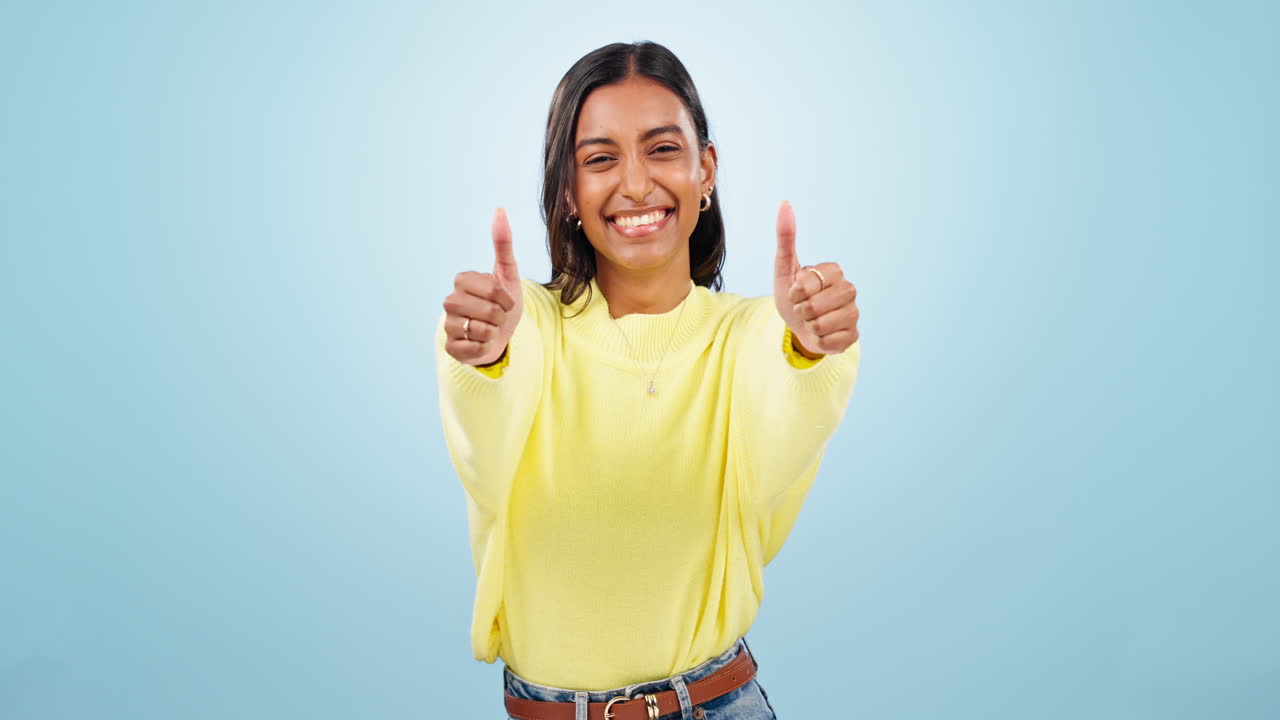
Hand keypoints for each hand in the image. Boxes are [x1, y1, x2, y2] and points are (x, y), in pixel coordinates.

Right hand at [443, 208, 523, 365]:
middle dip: (501, 316)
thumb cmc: (504, 302)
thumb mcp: (508, 272)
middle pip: (488, 311)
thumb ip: (503, 242)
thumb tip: (499, 209)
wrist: (503, 334)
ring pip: (481, 331)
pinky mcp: (450, 346)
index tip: (504, 300)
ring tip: (490, 328)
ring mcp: (448, 324)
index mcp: (462, 280)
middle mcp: (450, 301)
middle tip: (498, 316)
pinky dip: (485, 347)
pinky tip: (481, 343)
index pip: (493, 290)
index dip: (506, 299)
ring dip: (494, 332)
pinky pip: (474, 349)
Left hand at [772, 201, 859, 356]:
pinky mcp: (854, 335)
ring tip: (812, 321)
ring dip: (809, 326)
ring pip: (822, 325)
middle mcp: (850, 289)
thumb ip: (786, 237)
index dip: (794, 293)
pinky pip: (830, 343)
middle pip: (815, 307)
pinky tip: (822, 334)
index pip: (806, 284)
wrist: (797, 326)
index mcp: (835, 271)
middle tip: (803, 309)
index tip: (796, 292)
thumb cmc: (792, 294)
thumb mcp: (784, 267)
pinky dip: (819, 341)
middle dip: (801, 311)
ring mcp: (854, 313)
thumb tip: (785, 203)